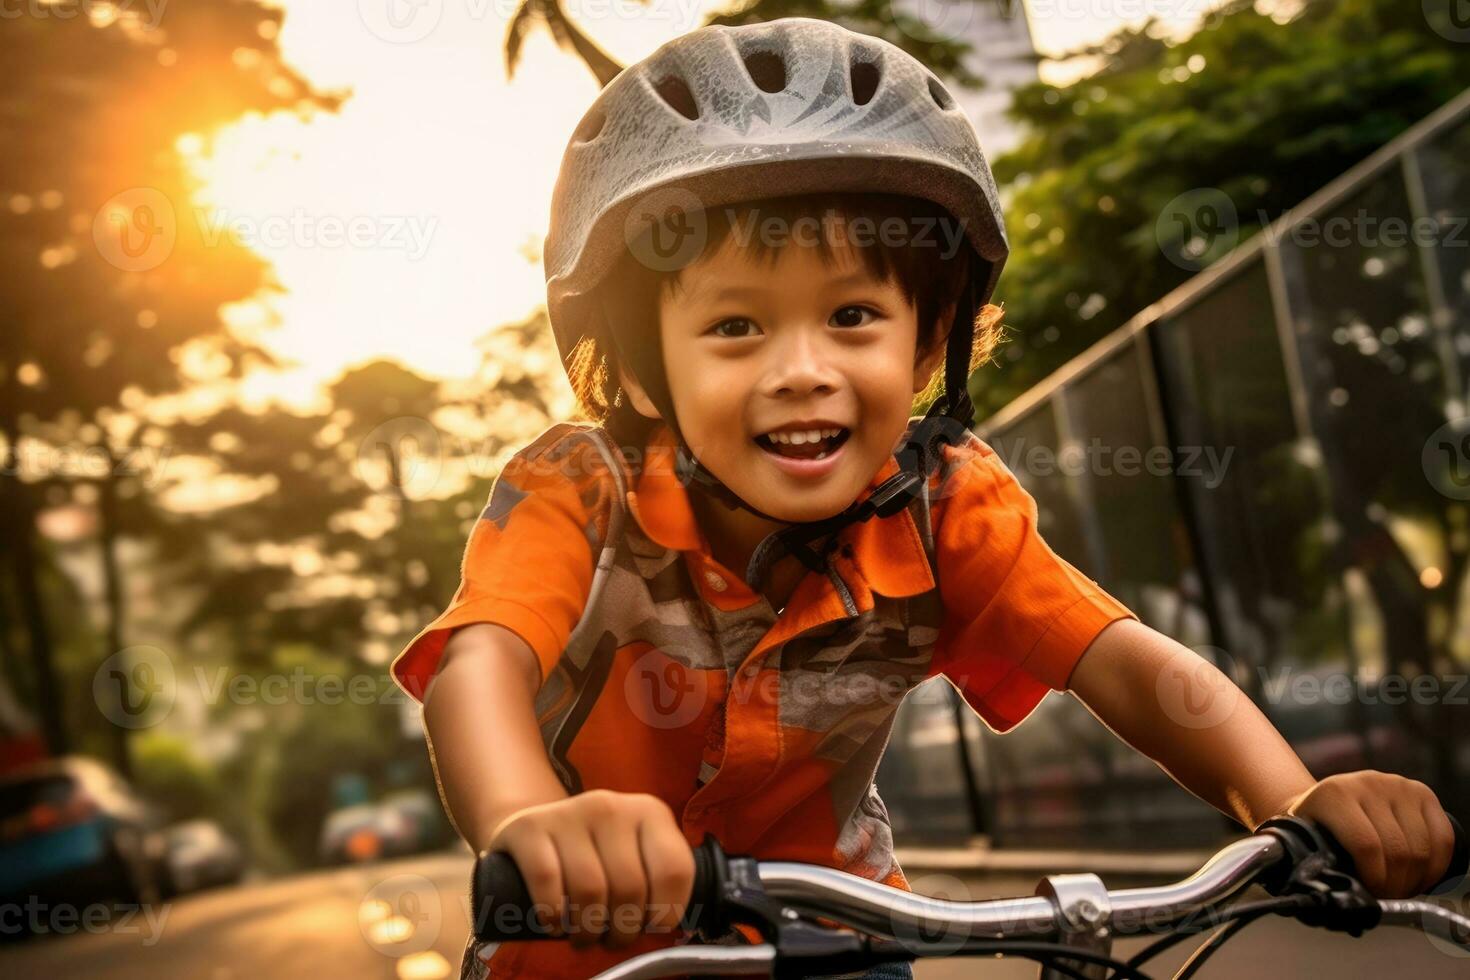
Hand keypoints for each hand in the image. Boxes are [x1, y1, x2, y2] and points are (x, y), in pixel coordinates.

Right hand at [487, 790, 695, 948]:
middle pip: (630, 888)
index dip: (666, 911)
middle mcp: (612, 806)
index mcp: (650, 812)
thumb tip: (667, 925)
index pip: (674, 870)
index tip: (652, 927)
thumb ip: (656, 877)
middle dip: (622, 930)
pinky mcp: (530, 827)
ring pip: (590, 890)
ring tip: (585, 937)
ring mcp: (570, 813)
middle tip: (611, 939)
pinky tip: (555, 924)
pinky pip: (548, 882)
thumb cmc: (595, 853)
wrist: (535, 827)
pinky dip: (553, 915)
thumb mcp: (634, 853)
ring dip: (588, 930)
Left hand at [1282, 771, 1457, 897]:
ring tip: (1402, 888)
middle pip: (1398, 850)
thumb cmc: (1318, 825)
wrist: (1330, 796)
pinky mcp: (1422, 792)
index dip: (1375, 878)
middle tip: (1388, 896)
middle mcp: (1368, 784)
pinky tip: (1422, 876)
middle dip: (1396, 884)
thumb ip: (1318, 864)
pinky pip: (1443, 837)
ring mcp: (1398, 785)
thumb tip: (1338, 898)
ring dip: (1416, 878)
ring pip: (1421, 847)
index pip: (1366, 846)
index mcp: (1335, 795)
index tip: (1371, 893)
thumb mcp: (1309, 840)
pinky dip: (1437, 865)